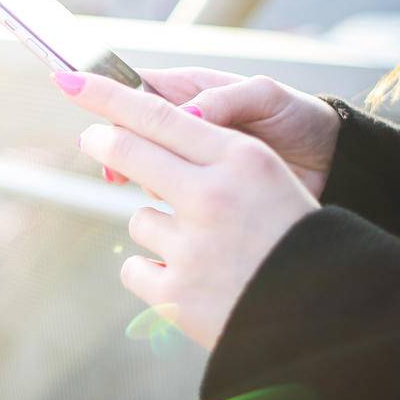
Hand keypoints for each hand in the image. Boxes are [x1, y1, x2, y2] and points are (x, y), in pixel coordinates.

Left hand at [54, 71, 319, 349]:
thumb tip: (143, 140)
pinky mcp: (177, 294)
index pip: (160, 114)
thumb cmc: (296, 240)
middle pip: (131, 151)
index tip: (71, 80)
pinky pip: (135, 267)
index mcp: (243, 160)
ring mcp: (193, 246)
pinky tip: (190, 286)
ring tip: (205, 253)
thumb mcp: (271, 181)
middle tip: (93, 139)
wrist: (329, 319)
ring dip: (159, 230)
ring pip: (139, 217)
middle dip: (104, 142)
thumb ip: (214, 158)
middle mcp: (214, 195)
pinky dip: (154, 274)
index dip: (107, 95)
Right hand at [128, 67, 340, 198]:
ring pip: (146, 166)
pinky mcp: (202, 191)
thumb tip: (186, 117)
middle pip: (132, 131)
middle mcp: (185, 124)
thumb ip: (224, 100)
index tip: (80, 98)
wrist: (334, 162)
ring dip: (142, 177)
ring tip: (153, 187)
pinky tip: (171, 206)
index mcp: (194, 91)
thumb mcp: (266, 98)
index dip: (110, 95)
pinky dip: (162, 202)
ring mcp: (191, 160)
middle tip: (116, 171)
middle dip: (118, 148)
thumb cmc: (299, 118)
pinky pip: (168, 195)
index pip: (139, 89)